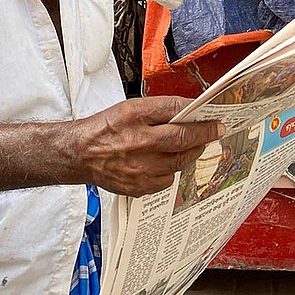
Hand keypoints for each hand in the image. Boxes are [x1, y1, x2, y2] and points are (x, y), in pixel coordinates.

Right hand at [74, 96, 223, 196]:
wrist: (80, 154)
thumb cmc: (106, 128)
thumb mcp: (132, 107)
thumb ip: (162, 108)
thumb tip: (190, 110)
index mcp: (136, 118)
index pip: (177, 115)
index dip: (200, 118)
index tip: (215, 120)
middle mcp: (138, 144)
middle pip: (183, 141)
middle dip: (203, 136)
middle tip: (214, 131)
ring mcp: (138, 169)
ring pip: (179, 162)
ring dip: (190, 152)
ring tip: (191, 145)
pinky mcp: (137, 187)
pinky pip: (167, 179)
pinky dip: (171, 169)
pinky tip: (165, 161)